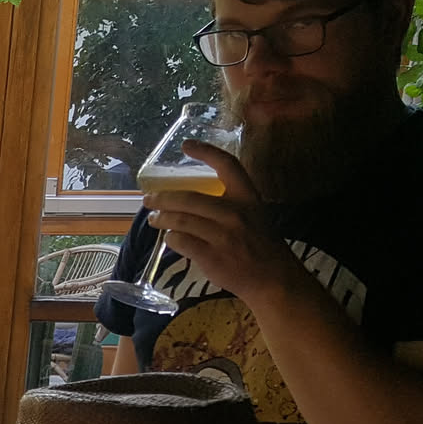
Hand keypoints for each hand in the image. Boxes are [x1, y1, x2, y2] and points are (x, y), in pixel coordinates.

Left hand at [143, 141, 304, 304]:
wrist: (272, 278)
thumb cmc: (259, 245)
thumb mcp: (253, 214)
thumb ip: (229, 203)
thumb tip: (191, 198)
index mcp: (248, 197)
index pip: (227, 165)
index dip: (206, 151)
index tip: (186, 145)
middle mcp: (235, 213)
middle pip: (188, 198)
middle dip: (162, 198)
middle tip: (149, 199)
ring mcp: (223, 235)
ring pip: (179, 220)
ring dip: (160, 219)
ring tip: (154, 219)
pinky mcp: (212, 256)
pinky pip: (180, 241)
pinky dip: (171, 239)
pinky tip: (170, 238)